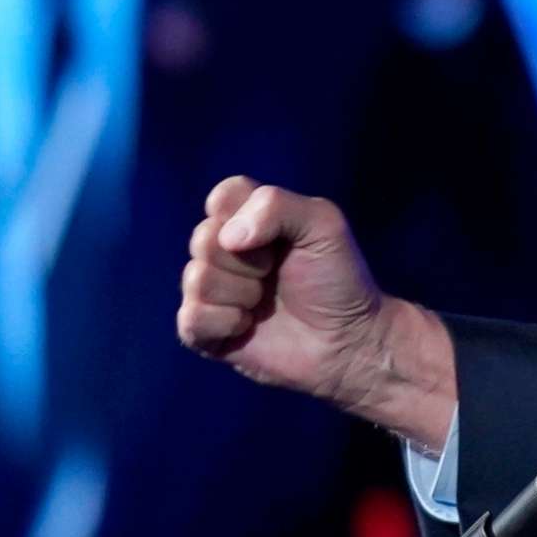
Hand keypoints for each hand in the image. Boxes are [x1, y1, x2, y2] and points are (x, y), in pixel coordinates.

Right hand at [178, 176, 456, 447]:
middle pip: (203, 238)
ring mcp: (212, 292)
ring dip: (241, 294)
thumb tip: (228, 238)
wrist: (347, 340)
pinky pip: (190, 318)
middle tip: (275, 273)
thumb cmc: (337, 279)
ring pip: (196, 278)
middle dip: (248, 261)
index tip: (279, 237)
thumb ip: (276, 206)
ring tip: (265, 302)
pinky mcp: (204, 331)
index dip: (246, 216)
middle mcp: (224, 251)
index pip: (222, 196)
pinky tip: (248, 327)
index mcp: (249, 219)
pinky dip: (225, 323)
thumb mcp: (323, 224)